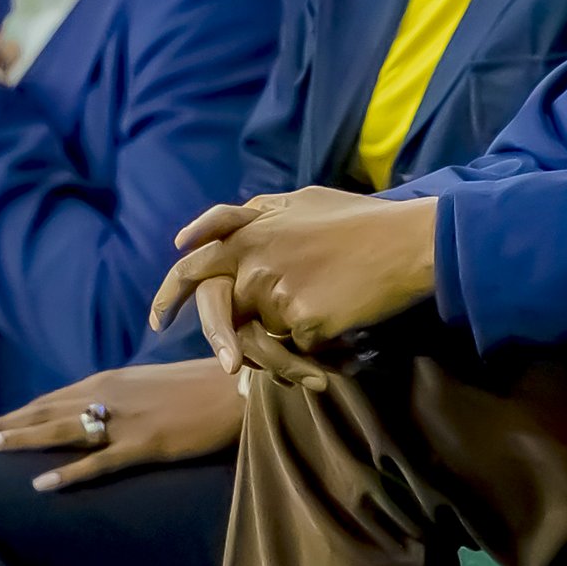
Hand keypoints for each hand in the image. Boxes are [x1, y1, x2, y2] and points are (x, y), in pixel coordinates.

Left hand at [0, 358, 241, 490]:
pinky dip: (68, 472)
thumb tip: (99, 411)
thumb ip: (122, 395)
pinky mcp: (147, 443)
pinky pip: (99, 461)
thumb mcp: (153, 383)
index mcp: (110, 380)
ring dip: (19, 440)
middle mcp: (109, 395)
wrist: (243, 384)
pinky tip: (41, 483)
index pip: (50, 398)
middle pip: (44, 412)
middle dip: (2, 426)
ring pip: (60, 430)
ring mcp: (126, 420)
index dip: (14, 413)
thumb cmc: (205, 382)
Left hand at [149, 186, 439, 370]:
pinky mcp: (301, 321)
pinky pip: (296, 348)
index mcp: (252, 231)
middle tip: (225, 364)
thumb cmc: (362, 220)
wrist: (409, 243)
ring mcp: (276, 292)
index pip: (194, 264)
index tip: (158, 319)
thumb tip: (224, 225)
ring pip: (263, 334)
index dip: (171, 292)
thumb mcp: (304, 201)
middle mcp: (255, 261)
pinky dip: (316, 344)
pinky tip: (344, 322)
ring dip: (286, 337)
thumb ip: (259, 214)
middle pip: (217, 311)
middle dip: (216, 337)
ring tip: (327, 320)